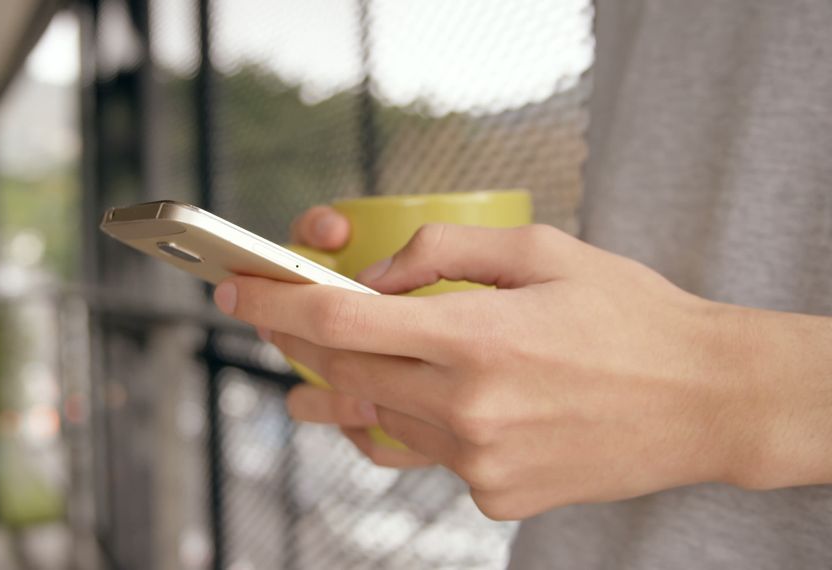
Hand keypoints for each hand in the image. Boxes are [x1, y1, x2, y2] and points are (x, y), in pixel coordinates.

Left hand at [215, 224, 831, 518]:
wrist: (705, 400)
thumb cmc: (630, 314)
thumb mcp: (540, 251)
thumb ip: (443, 254)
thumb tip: (375, 278)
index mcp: (478, 338)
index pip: (342, 321)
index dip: (275, 303)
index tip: (234, 291)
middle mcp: (469, 408)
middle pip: (344, 373)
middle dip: (298, 341)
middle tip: (272, 318)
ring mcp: (480, 462)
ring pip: (378, 418)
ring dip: (347, 387)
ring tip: (315, 373)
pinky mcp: (495, 497)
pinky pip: (425, 455)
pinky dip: (408, 424)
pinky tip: (405, 404)